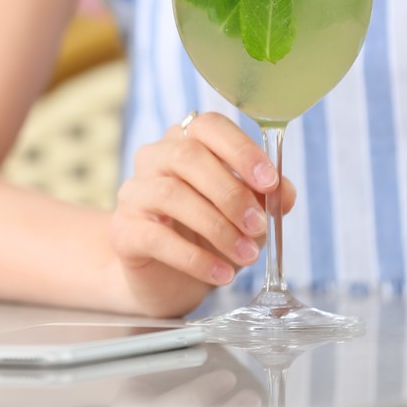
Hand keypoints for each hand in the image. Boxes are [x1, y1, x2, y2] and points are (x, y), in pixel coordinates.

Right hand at [110, 113, 295, 317]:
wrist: (168, 279)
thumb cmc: (207, 235)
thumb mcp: (244, 214)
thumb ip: (264, 197)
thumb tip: (284, 192)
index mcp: (185, 142)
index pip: (208, 126)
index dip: (240, 149)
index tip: (270, 181)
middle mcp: (154, 159)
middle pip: (187, 155)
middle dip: (230, 192)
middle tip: (259, 225)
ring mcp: (133, 192)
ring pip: (171, 194)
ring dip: (217, 227)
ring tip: (247, 255)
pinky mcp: (122, 230)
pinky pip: (156, 238)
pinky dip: (195, 258)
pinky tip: (221, 274)